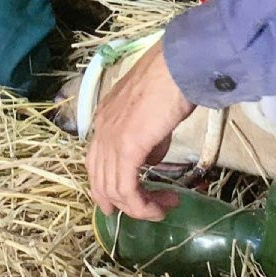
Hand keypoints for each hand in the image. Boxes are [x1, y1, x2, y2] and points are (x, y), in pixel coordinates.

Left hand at [85, 43, 193, 220]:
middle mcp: (101, 130)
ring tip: (163, 207)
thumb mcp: (154, 113)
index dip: (108, 186)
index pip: (96, 161)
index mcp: (104, 118)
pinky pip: (127, 189)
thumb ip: (149, 138)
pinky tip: (160, 206)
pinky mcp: (127, 148)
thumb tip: (152, 159)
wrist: (179, 65)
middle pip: (99, 180)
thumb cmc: (173, 80)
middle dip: (122, 203)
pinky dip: (142, 205)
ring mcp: (111, 139)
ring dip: (139, 207)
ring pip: (113, 190)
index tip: (131, 199)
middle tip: (148, 211)